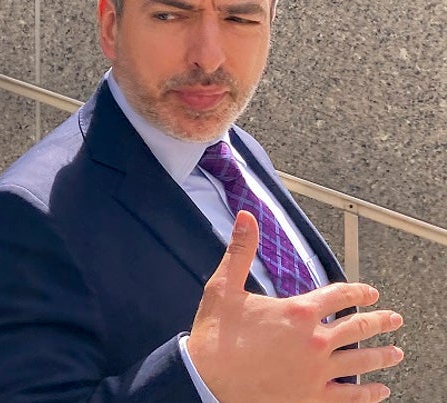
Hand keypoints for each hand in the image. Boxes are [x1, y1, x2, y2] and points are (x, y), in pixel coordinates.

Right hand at [187, 211, 404, 402]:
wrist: (206, 380)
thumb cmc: (214, 336)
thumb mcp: (223, 287)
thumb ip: (240, 250)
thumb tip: (246, 218)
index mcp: (298, 312)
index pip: (340, 296)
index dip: (359, 291)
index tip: (370, 293)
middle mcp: (314, 341)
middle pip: (359, 328)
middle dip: (380, 321)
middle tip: (394, 319)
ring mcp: (317, 371)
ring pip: (362, 361)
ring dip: (382, 355)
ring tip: (396, 352)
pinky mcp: (312, 397)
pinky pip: (350, 396)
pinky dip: (368, 394)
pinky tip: (379, 391)